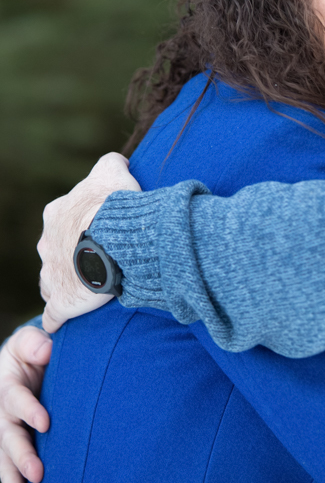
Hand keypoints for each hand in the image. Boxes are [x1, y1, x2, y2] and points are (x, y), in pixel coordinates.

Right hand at [0, 325, 51, 482]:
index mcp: (8, 389)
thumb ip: (35, 345)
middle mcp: (1, 417)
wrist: (18, 368)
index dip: (29, 410)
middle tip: (38, 474)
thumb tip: (46, 351)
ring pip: (4, 465)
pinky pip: (8, 478)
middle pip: (8, 439)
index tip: (46, 422)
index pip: (17, 400)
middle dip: (21, 457)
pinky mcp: (8, 453)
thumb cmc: (30, 355)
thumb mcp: (30, 345)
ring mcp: (3, 438)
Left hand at [38, 153, 140, 333]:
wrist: (111, 239)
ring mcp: (51, 274)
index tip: (101, 230)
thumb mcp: (113, 172)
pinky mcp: (60, 302)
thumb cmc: (113, 205)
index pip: (63, 221)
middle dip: (71, 255)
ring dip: (66, 283)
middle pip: (55, 250)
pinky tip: (64, 322)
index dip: (81, 226)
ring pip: (52, 280)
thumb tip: (118, 161)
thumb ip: (111, 164)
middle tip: (97, 258)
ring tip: (85, 290)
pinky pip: (53, 314)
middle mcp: (47, 243)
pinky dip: (58, 318)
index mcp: (57, 214)